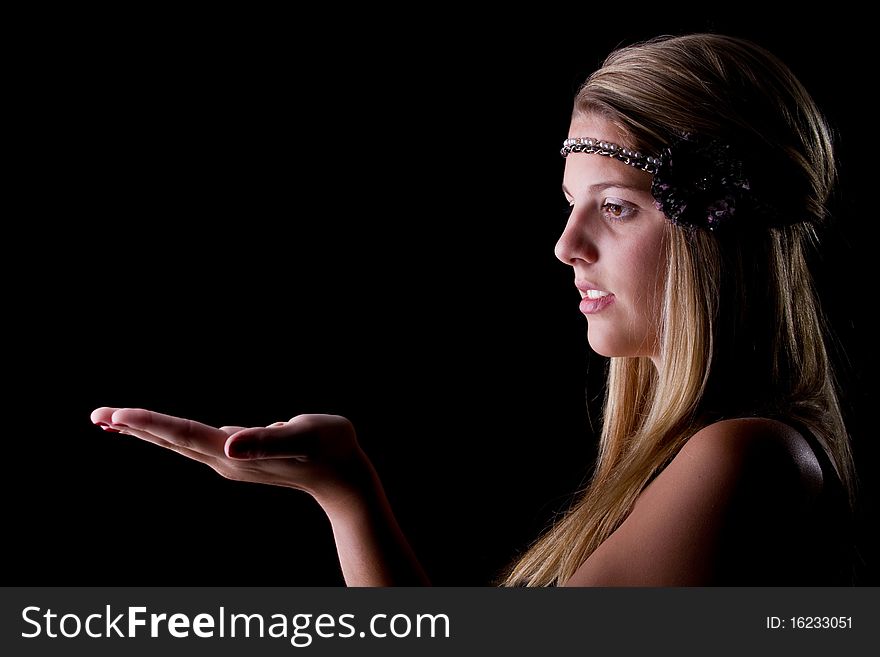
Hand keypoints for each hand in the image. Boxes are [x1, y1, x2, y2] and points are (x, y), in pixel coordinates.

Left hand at [90, 407, 373, 505]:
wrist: (345, 477)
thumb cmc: (331, 448)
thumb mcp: (303, 435)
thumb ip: (266, 440)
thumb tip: (228, 446)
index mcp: (235, 454)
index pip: (183, 434)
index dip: (149, 422)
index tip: (115, 414)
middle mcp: (226, 461)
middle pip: (171, 441)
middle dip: (133, 427)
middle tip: (96, 416)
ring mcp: (231, 461)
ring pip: (178, 443)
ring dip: (146, 431)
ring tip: (114, 422)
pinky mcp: (238, 457)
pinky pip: (194, 442)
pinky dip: (170, 432)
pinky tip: (166, 429)